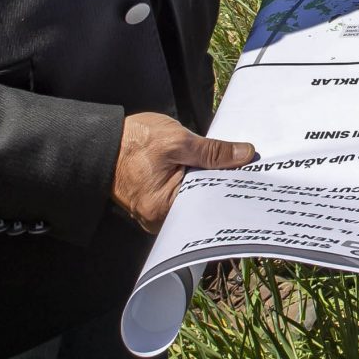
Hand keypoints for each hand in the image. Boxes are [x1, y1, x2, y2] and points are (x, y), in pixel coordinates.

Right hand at [112, 111, 255, 232]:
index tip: (255, 177)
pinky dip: (201, 184)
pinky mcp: (160, 203)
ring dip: (214, 184)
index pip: (209, 203)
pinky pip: (187, 196)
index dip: (233, 188)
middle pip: (206, 204)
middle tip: (250, 170)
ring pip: (198, 200)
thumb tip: (243, 155)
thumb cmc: (133, 142)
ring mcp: (159, 213)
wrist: (103, 143)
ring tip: (236, 169)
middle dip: (226, 186)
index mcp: (164, 207)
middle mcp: (161, 218)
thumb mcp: (176, 140)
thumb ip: (212, 151)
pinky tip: (216, 171)